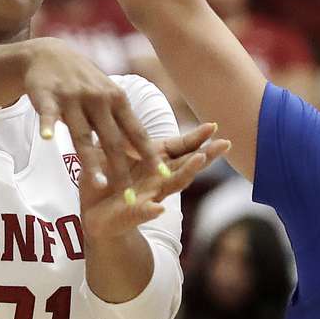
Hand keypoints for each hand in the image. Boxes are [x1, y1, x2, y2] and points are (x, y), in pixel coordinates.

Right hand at [23, 37, 158, 189]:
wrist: (51, 54)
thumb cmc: (86, 83)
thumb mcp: (109, 98)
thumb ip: (122, 124)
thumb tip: (143, 152)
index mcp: (118, 100)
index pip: (137, 132)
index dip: (149, 155)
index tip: (163, 176)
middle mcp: (99, 99)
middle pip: (112, 140)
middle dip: (121, 170)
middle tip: (128, 197)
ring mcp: (73, 97)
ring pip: (82, 133)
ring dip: (89, 159)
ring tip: (96, 183)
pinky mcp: (47, 95)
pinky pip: (47, 113)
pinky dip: (47, 124)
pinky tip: (46, 138)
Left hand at [80, 122, 230, 239]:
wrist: (94, 210)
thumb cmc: (107, 176)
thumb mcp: (113, 148)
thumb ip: (124, 133)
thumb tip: (124, 104)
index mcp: (157, 159)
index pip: (183, 147)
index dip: (198, 137)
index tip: (214, 125)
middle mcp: (160, 178)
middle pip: (188, 165)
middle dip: (206, 155)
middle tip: (224, 143)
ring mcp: (150, 196)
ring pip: (173, 185)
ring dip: (187, 173)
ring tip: (200, 160)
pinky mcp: (132, 214)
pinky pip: (142, 212)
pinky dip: (150, 211)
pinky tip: (158, 209)